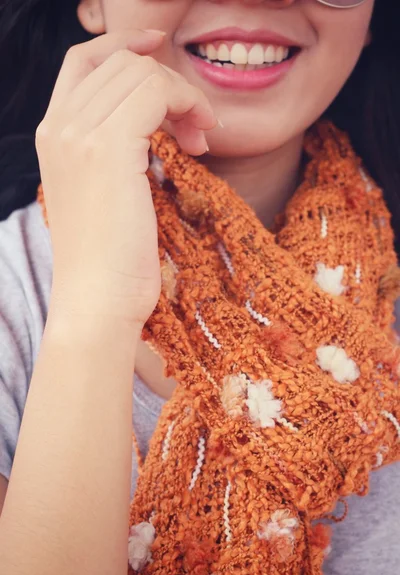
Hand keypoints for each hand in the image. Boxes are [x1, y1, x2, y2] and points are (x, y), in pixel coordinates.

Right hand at [36, 29, 216, 324]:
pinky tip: (200, 141)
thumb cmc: (109, 260)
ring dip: (184, 96)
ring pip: (141, 72)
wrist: (97, 301)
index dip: (124, 46)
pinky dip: (188, 104)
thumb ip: (113, 152)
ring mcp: (78, 133)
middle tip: (197, 127)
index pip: (84, 62)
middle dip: (169, 82)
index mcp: (53, 135)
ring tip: (200, 138)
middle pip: (119, 61)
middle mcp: (58, 125)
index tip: (160, 49)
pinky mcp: (108, 147)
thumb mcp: (104, 195)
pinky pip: (157, 91)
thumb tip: (150, 124)